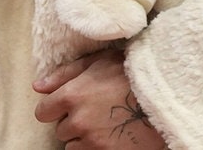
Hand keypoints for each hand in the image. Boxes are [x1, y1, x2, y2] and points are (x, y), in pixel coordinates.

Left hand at [34, 49, 165, 148]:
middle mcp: (77, 121)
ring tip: (107, 123)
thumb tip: (37, 87)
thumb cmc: (132, 73)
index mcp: (72, 96)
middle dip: (74, 122)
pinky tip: (114, 134)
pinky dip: (98, 147)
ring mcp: (92, 142)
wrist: (165, 94)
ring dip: (85, 137)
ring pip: (74, 146)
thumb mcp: (99, 61)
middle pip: (61, 130)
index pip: (43, 112)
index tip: (71, 104)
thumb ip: (65, 74)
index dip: (56, 108)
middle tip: (97, 110)